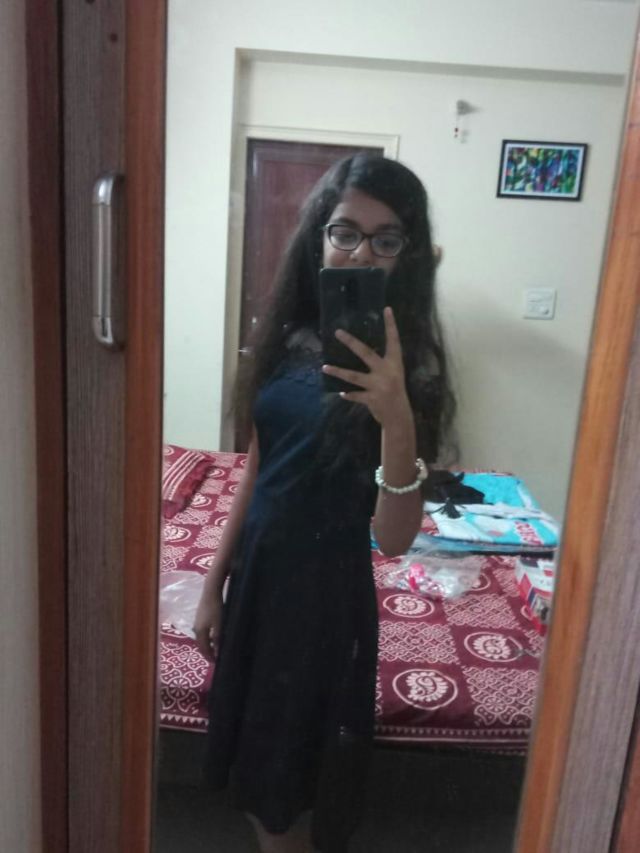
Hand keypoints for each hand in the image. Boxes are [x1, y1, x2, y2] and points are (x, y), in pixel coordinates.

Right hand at [193, 590, 223, 662]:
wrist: (210, 592)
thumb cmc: (216, 609)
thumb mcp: (219, 625)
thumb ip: (218, 639)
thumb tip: (217, 652)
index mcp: (200, 632)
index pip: (204, 649)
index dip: (209, 657)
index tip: (215, 663)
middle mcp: (196, 629)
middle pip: (201, 645)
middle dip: (207, 652)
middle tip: (214, 658)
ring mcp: (196, 623)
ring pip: (201, 638)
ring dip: (207, 645)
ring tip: (215, 649)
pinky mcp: (199, 617)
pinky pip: (202, 632)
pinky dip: (207, 638)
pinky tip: (213, 636)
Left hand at [321, 307, 410, 427]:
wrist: (399, 415)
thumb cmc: (395, 391)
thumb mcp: (394, 374)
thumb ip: (381, 364)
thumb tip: (361, 350)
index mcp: (394, 363)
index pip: (393, 340)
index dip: (391, 325)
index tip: (387, 309)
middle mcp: (386, 371)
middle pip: (366, 353)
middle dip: (351, 342)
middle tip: (338, 332)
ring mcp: (378, 385)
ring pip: (353, 376)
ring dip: (338, 372)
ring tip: (324, 367)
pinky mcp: (371, 399)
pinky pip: (355, 395)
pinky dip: (348, 394)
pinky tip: (340, 393)